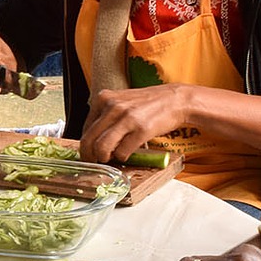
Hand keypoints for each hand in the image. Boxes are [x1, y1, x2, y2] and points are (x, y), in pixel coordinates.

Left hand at [80, 84, 202, 163]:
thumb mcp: (121, 102)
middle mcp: (113, 106)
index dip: (86, 145)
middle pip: (89, 140)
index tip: (89, 153)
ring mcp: (127, 117)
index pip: (85, 129)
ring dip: (104, 158)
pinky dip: (122, 157)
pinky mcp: (141, 129)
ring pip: (101, 147)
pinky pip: (122, 152)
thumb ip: (105, 116)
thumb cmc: (147, 104)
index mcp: (104, 98)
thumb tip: (91, 141)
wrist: (175, 100)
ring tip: (111, 158)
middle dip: (90, 156)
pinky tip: (127, 153)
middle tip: (95, 162)